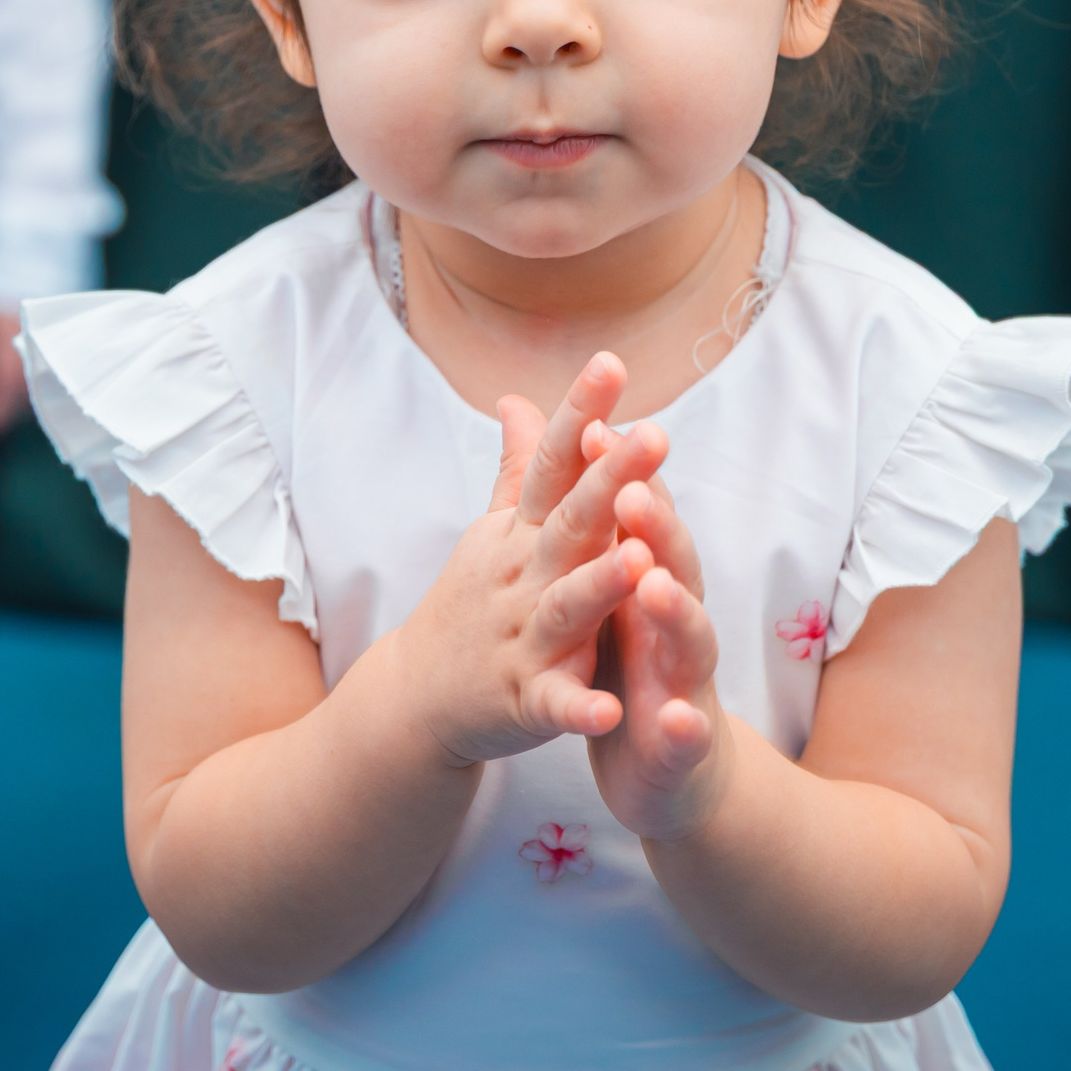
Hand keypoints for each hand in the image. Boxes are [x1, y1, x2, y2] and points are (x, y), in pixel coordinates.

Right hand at [390, 352, 666, 766]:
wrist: (414, 698)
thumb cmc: (471, 602)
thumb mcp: (493, 530)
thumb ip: (519, 466)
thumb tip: (519, 397)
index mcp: (521, 533)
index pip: (553, 462)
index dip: (581, 412)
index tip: (613, 361)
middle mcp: (521, 576)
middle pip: (569, 521)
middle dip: (610, 478)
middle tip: (655, 434)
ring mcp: (522, 639)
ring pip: (566, 607)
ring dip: (600, 585)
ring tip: (640, 560)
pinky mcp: (525, 701)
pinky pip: (556, 704)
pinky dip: (580, 708)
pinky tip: (612, 709)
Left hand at [587, 427, 731, 842]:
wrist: (674, 771)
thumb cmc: (637, 666)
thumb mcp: (612, 590)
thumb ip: (603, 518)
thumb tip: (589, 432)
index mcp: (652, 580)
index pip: (642, 518)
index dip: (622, 473)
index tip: (595, 425)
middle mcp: (677, 620)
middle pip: (674, 562)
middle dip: (658, 526)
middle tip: (633, 489)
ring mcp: (686, 680)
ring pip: (689, 638)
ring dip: (676, 610)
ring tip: (654, 583)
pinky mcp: (684, 743)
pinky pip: (687, 734)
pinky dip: (686, 726)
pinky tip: (680, 720)